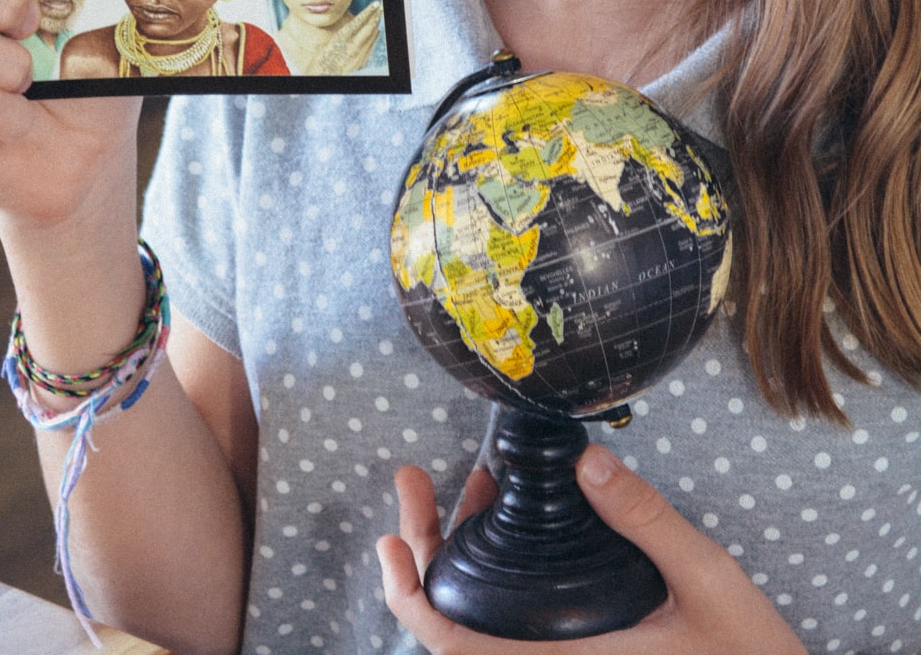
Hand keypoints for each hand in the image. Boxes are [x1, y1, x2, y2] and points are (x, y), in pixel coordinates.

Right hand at [304, 1, 382, 75]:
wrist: (322, 80)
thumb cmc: (319, 64)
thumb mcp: (325, 47)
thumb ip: (337, 38)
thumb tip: (344, 31)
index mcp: (341, 40)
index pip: (358, 22)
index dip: (367, 12)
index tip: (375, 4)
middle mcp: (352, 47)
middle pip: (368, 29)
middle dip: (375, 17)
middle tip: (380, 8)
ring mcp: (358, 56)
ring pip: (371, 38)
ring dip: (375, 26)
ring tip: (378, 17)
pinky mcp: (361, 64)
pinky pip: (370, 48)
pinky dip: (373, 38)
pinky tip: (376, 33)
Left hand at [377, 449, 807, 653]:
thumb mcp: (706, 581)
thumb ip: (646, 522)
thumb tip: (585, 462)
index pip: (455, 646)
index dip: (410, 596)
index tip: (392, 539)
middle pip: (452, 631)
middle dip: (422, 552)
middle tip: (415, 481)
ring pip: (481, 626)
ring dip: (458, 557)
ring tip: (468, 486)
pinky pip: (512, 629)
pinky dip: (495, 577)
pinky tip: (509, 523)